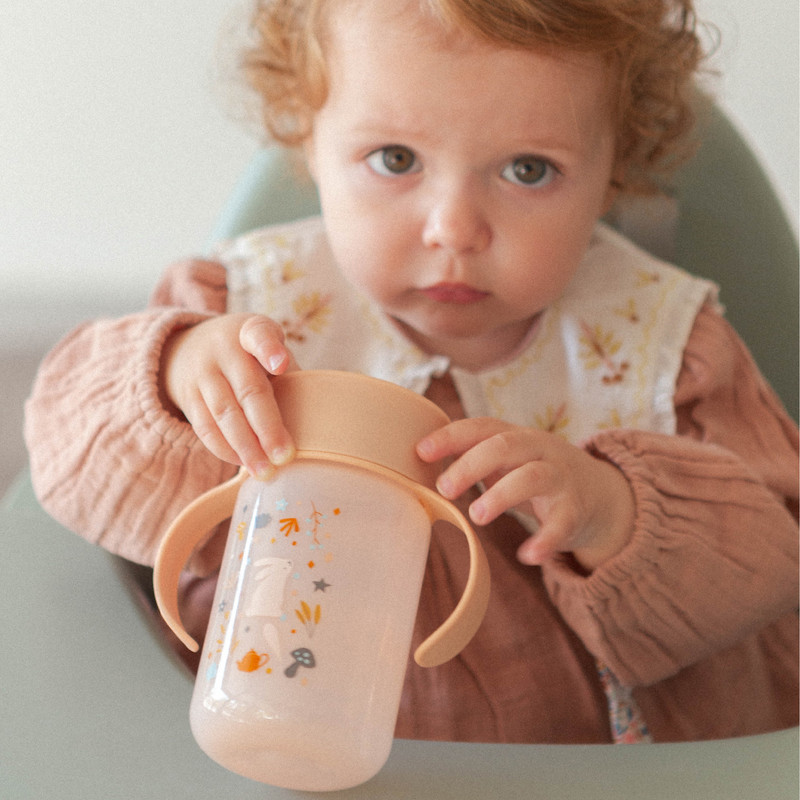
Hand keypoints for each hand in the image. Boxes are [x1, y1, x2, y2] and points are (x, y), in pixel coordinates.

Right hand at [161, 313, 297, 478]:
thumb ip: (288, 373)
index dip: (270, 350)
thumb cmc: (249, 354)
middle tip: (283, 456)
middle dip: (266, 427)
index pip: (259, 335)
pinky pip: (205, 427)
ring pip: (224, 413)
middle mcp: (223, 349)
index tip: (281, 365)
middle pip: (247, 390)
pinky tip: (242, 463)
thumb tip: (314, 420)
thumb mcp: (268, 348)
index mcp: (251, 332)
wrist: (192, 347)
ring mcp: (202, 373)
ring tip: (264, 471)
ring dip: (245, 447)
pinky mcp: (187, 396)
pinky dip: (224, 449)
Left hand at [417, 418, 634, 570]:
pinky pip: (562, 523)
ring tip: (476, 516)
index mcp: (516, 436)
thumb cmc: (534, 473)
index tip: (421, 452)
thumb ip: (472, 459)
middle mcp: (540, 450)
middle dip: (471, 464)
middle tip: (444, 488)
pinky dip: (544, 540)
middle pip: (505, 446)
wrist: (598, 493)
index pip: (482, 426)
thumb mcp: (507, 461)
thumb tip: (419, 468)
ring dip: (501, 495)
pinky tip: (527, 555)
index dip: (451, 436)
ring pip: (533, 477)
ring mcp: (560, 478)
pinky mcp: (576, 510)